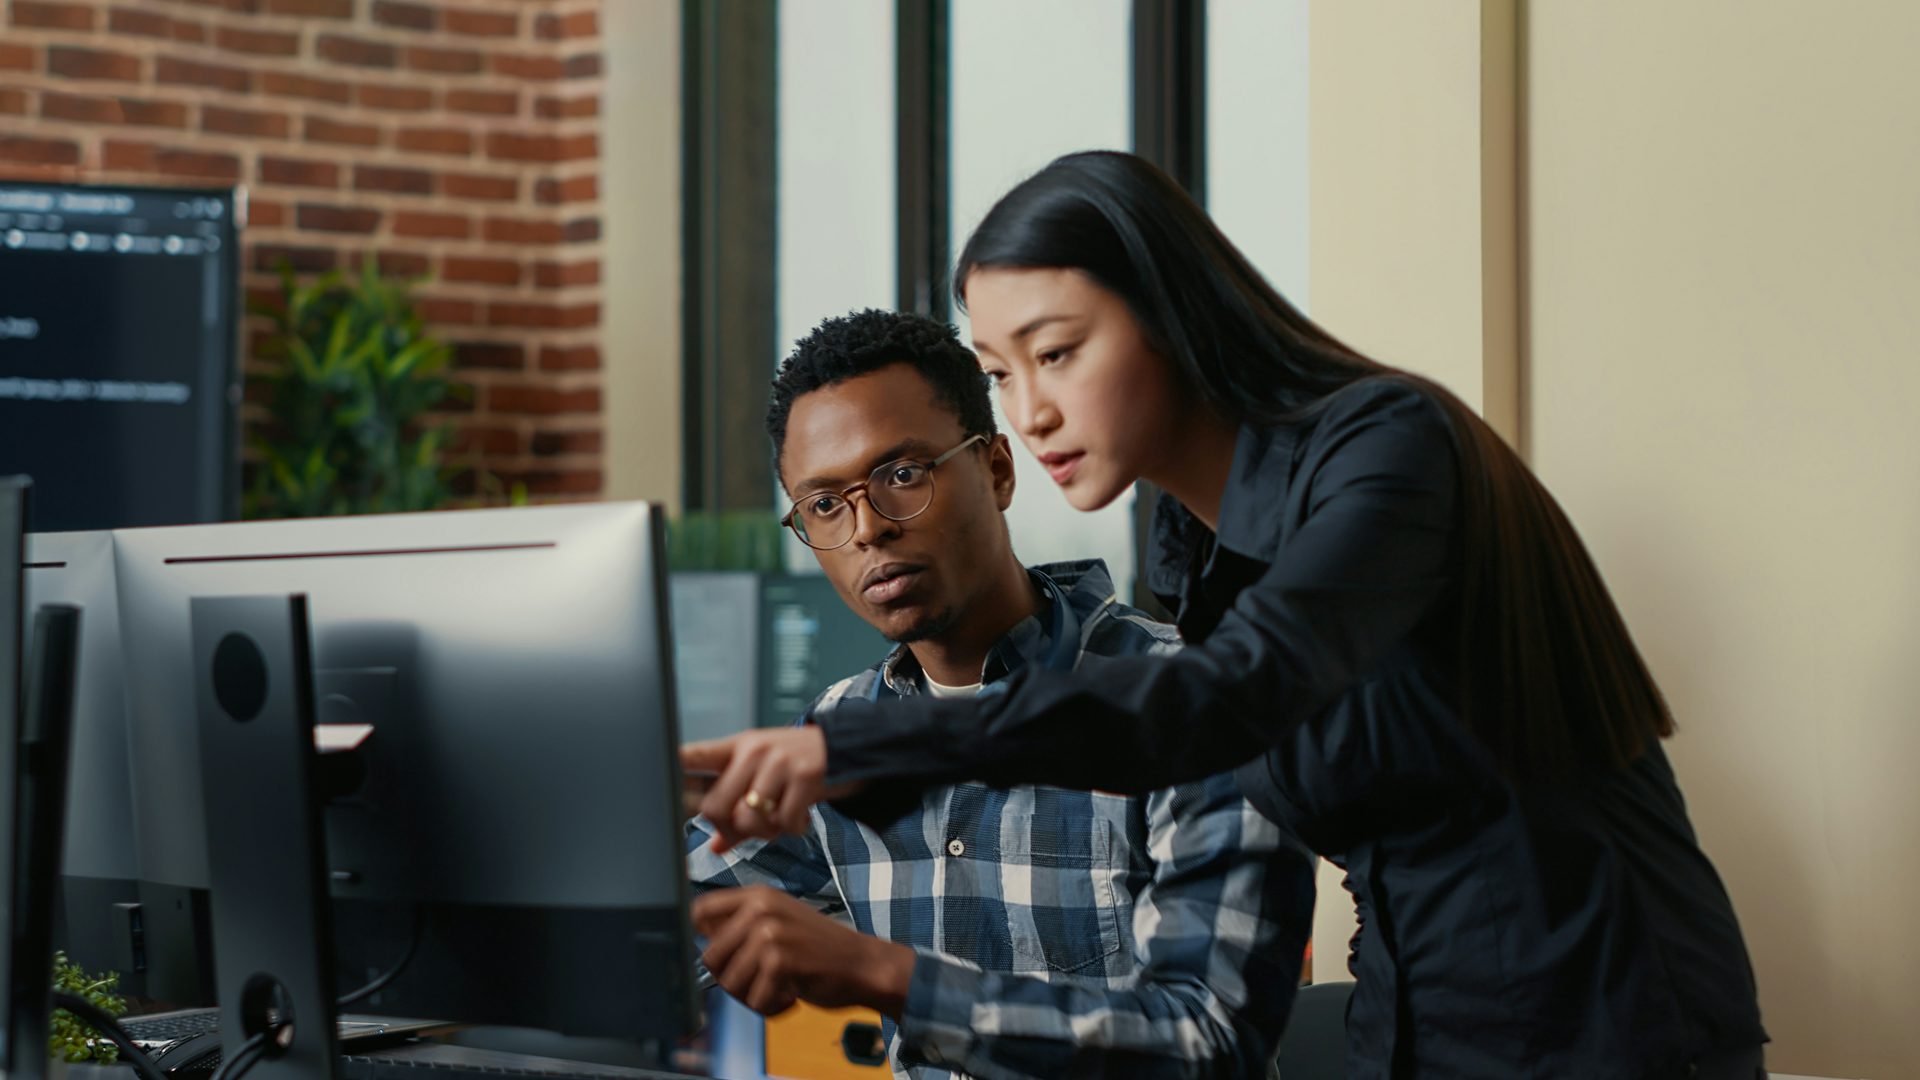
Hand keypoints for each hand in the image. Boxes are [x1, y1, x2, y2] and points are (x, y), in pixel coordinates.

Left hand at [682, 728, 857, 850]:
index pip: (692, 754)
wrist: (847, 746)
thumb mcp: (764, 776)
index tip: (649, 780)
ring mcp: (778, 762)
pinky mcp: (805, 776)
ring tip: (780, 823)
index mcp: (736, 747)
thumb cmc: (796, 765)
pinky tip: (801, 819)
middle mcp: (753, 751)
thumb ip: (738, 811)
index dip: (668, 768)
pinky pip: (784, 822)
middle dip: (730, 829)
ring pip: (748, 818)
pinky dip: (792, 830)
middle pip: (714, 807)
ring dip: (765, 833)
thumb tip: (716, 847)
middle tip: (751, 829)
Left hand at [692, 886, 912, 1017]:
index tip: (727, 954)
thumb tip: (698, 938)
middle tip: (761, 980)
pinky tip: (790, 995)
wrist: (864, 964)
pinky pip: (754, 1000)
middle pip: (710, 957)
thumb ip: (742, 924)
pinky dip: (771, 1007)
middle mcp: (761, 909)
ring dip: (752, 996)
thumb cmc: (819, 949)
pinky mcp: (779, 961)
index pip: (700, 911)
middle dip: (732, 978)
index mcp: (758, 896)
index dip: (704, 938)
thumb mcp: (780, 921)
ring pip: (729, 983)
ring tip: (778, 987)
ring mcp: (770, 933)